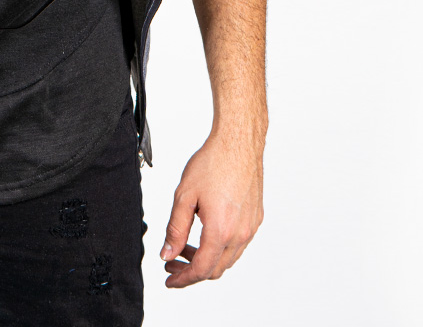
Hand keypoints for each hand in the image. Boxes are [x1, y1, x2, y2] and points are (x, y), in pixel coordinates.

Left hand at [160, 129, 264, 287]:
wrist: (238, 143)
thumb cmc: (213, 163)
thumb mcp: (184, 195)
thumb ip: (175, 228)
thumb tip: (167, 253)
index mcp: (221, 231)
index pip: (201, 269)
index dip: (183, 279)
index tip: (169, 279)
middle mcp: (240, 234)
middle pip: (215, 269)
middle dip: (191, 271)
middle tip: (172, 263)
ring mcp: (250, 228)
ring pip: (227, 259)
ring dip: (205, 259)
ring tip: (183, 248)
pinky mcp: (255, 219)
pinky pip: (237, 245)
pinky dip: (219, 248)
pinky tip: (204, 234)